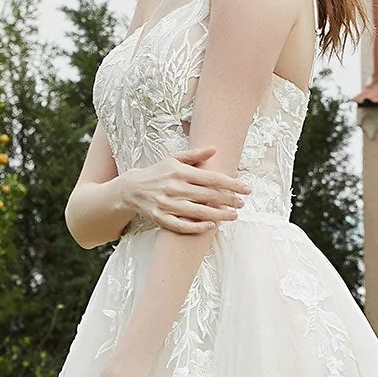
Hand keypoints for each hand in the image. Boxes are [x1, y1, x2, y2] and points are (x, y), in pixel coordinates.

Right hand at [119, 146, 248, 234]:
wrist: (131, 188)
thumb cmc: (157, 172)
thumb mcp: (173, 159)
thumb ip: (195, 155)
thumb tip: (214, 149)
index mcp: (180, 172)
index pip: (212, 178)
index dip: (231, 184)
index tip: (246, 189)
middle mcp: (174, 187)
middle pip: (208, 195)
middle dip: (229, 200)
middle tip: (242, 203)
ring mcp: (167, 204)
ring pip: (198, 212)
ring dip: (219, 215)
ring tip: (234, 215)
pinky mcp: (161, 218)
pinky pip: (182, 225)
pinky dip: (197, 227)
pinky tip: (212, 227)